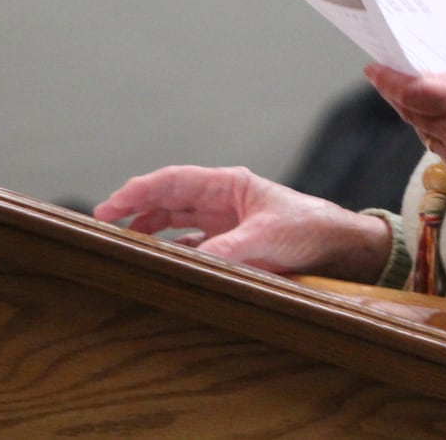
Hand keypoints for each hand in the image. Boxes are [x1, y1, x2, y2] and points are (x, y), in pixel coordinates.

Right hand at [93, 165, 391, 281]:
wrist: (341, 246)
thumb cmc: (310, 228)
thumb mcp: (267, 237)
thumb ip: (227, 251)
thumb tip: (188, 264)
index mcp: (228, 185)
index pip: (172, 182)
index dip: (137, 192)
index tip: (108, 208)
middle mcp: (222, 200)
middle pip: (168, 200)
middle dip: (135, 211)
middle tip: (104, 229)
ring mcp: (226, 222)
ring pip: (176, 222)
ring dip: (151, 231)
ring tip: (124, 246)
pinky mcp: (234, 244)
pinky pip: (194, 245)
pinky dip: (174, 252)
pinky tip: (161, 263)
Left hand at [363, 64, 445, 227]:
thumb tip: (429, 77)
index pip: (413, 92)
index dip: (388, 80)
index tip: (373, 68)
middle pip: (413, 113)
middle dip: (399, 94)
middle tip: (391, 76)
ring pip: (426, 133)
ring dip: (424, 115)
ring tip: (433, 97)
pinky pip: (443, 151)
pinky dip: (445, 136)